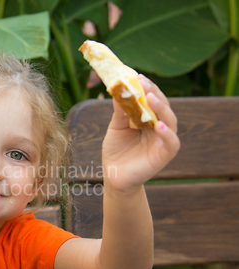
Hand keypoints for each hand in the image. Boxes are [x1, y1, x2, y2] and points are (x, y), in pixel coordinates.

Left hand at [102, 74, 180, 191]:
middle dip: (154, 93)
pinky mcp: (164, 155)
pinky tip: (158, 126)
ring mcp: (163, 141)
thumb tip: (119, 89)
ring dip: (162, 109)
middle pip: (163, 107)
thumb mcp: (116, 127)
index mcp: (149, 118)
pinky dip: (167, 133)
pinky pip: (171, 143)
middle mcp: (159, 127)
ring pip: (170, 121)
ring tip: (151, 98)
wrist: (114, 176)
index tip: (137, 76)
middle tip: (143, 83)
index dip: (147, 87)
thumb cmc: (116, 150)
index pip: (152, 99)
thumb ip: (120, 111)